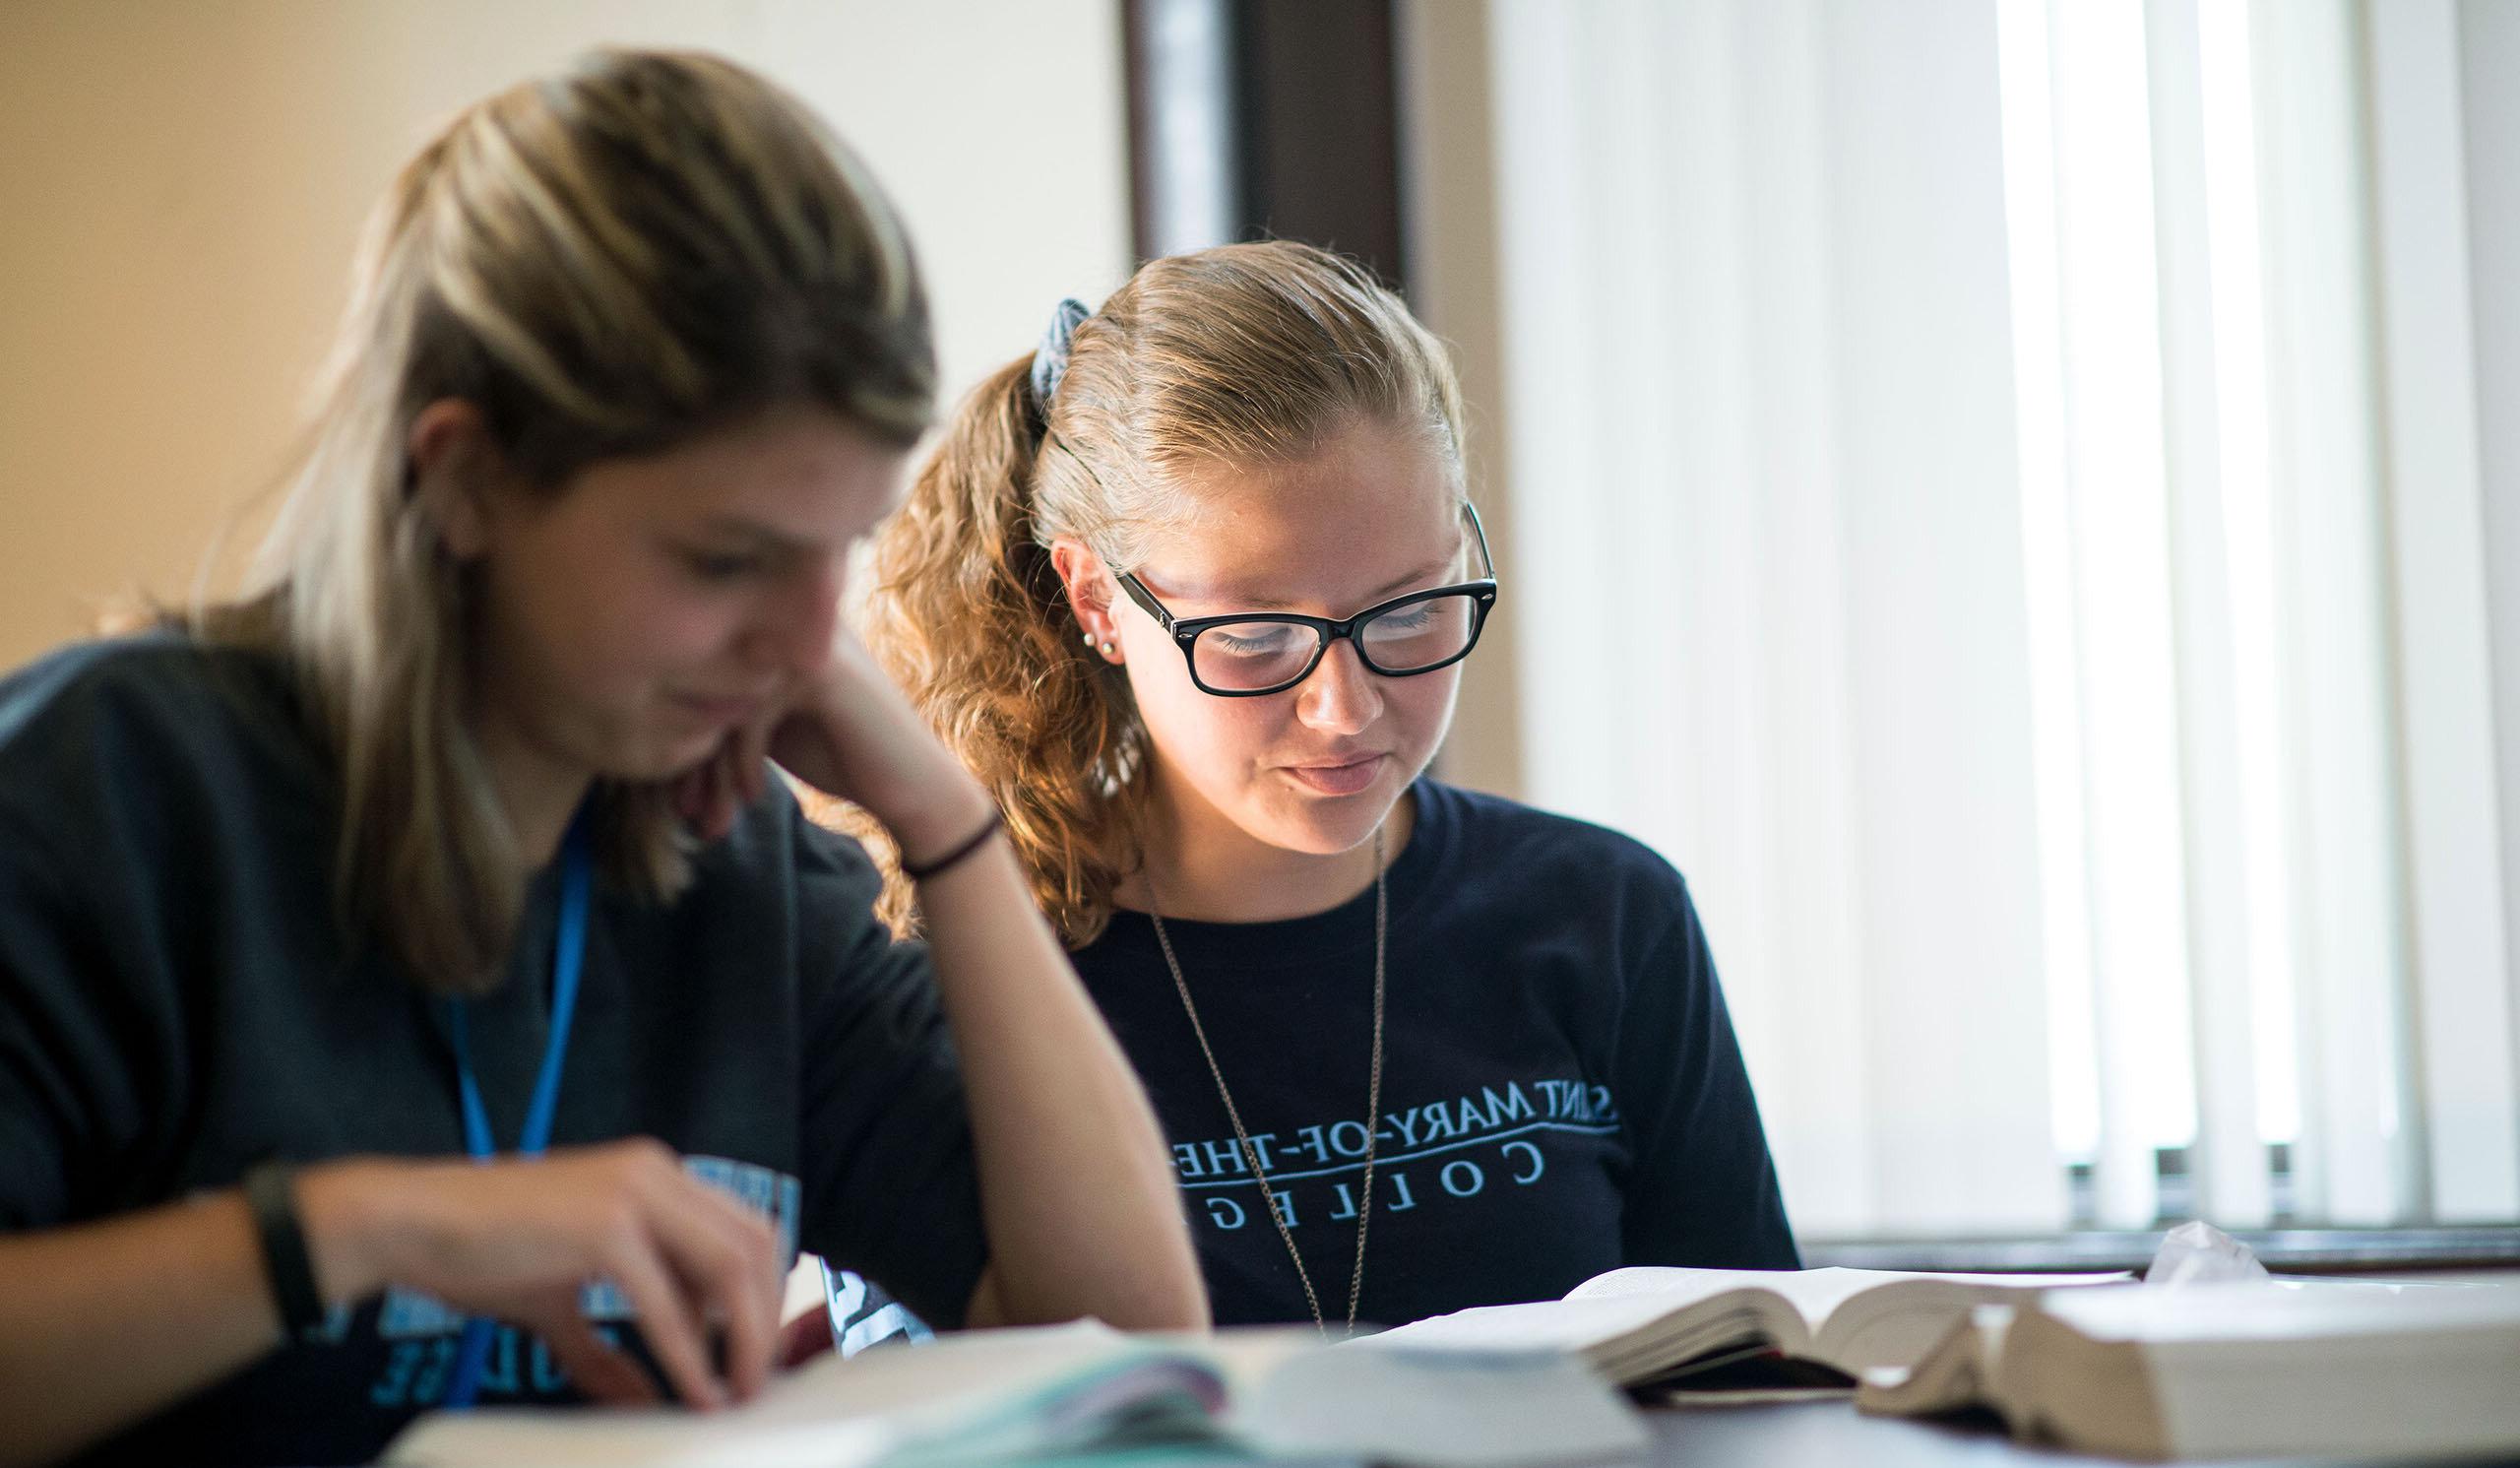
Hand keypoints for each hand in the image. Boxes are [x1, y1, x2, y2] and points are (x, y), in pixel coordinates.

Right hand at [299, 1140, 781, 1408]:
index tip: (756, 1352)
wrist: (412, 1223)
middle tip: (756, 1382)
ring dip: (742, 1338)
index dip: (766, 1293)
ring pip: (729, 1267)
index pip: (747, 1228)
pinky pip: (667, 1301)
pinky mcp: (606, 1226)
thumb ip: (607, 1346)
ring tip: (734, 1393)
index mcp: (658, 1176)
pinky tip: (693, 1391)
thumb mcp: (562, 1301)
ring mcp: (635, 1193)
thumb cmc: (482, 1252)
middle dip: (766, 1319)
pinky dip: (687, 1353)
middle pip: (755, 1245)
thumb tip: (642, 1402)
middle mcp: (658, 1173)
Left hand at [674, 629, 989, 861]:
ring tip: (710, 820)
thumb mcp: (768, 729)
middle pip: (706, 688)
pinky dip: (745, 760)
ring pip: (724, 703)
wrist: (911, 788)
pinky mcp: (820, 669)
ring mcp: (805, 641)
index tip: (680, 799)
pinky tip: (754, 794)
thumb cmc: (839, 757)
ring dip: (713, 771)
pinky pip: (752, 712)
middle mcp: (786, 626)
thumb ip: (723, 710)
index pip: (701, 678)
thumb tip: (647, 723)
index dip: (684, 741)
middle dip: (693, 762)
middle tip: (689, 815)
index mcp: (771, 633)